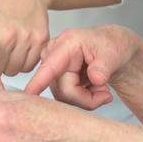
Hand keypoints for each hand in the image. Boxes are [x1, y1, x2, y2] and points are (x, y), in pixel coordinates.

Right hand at [24, 26, 140, 110]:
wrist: (114, 48)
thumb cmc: (113, 45)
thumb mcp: (115, 53)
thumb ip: (105, 66)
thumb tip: (96, 78)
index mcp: (67, 43)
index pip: (52, 66)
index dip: (39, 81)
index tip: (27, 93)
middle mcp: (54, 54)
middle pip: (63, 90)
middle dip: (86, 98)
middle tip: (106, 93)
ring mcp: (52, 66)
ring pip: (64, 97)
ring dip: (86, 98)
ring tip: (101, 87)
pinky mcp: (54, 78)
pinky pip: (66, 98)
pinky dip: (83, 98)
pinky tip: (93, 87)